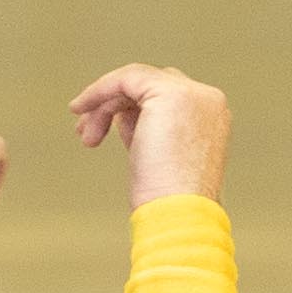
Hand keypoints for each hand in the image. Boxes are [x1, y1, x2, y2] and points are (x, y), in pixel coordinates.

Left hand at [69, 65, 229, 207]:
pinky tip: (80, 108)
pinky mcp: (171, 93)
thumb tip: (118, 114)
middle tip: (86, 133)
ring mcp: (192, 94)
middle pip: (149, 85)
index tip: (99, 131)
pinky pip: (126, 78)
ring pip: (135, 81)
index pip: (163, 96)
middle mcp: (207, 99)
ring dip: (103, 107)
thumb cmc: (166, 198)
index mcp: (210, 115)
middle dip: (113, 105)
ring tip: (86, 138)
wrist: (178, 214)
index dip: (127, 110)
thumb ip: (145, 128)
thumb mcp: (157, 154)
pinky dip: (99, 90)